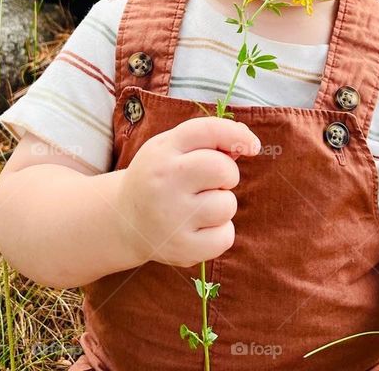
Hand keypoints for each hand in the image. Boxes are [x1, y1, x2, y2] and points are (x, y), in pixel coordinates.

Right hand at [117, 116, 260, 267]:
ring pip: (227, 205)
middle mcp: (164, 181)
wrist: (125, 221)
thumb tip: (248, 143)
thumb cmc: (160, 178)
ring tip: (198, 207)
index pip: (208, 131)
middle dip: (228, 175)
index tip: (252, 147)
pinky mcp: (181, 247)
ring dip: (222, 205)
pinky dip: (220, 233)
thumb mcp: (172, 149)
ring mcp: (172, 216)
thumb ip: (208, 140)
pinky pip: (226, 236)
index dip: (237, 135)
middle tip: (211, 183)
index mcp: (163, 150)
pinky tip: (198, 228)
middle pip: (224, 170)